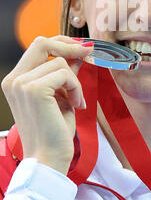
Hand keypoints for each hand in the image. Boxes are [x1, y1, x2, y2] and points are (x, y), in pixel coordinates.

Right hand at [1, 35, 93, 174]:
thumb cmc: (54, 129)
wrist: (48, 157)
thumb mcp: (60, 94)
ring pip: (59, 62)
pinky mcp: (34, 89)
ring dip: (75, 81)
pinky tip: (76, 104)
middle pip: (42, 43)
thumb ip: (64, 73)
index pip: (37, 47)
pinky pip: (65, 74)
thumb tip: (78, 53)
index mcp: (16, 80)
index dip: (61, 43)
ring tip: (76, 100)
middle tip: (87, 52)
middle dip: (68, 46)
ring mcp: (21, 83)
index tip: (80, 47)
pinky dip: (76, 88)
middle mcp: (14, 79)